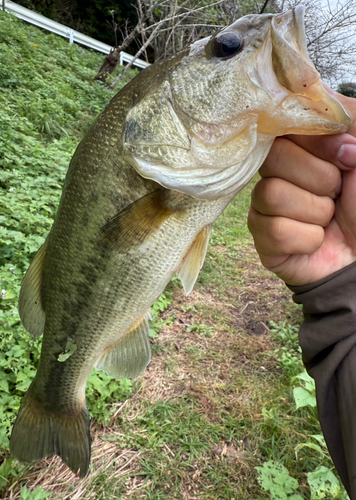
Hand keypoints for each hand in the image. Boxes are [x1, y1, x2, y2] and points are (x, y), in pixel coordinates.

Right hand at [248, 91, 355, 285]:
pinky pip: (272, 228)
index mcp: (302, 148)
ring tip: (330, 218)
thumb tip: (309, 84)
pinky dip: (306, 237)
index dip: (314, 142)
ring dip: (315, 211)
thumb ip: (343, 113)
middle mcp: (280, 171)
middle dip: (319, 178)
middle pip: (274, 158)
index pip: (283, 124)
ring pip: (272, 194)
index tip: (344, 153)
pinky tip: (317, 240)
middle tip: (338, 191)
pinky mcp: (262, 236)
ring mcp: (267, 205)